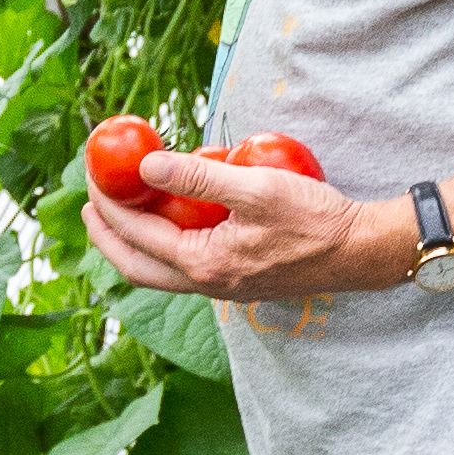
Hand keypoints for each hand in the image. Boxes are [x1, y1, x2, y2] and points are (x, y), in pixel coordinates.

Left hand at [83, 148, 412, 301]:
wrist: (363, 252)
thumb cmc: (317, 219)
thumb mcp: (257, 188)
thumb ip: (198, 179)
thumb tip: (145, 168)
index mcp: (205, 265)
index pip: (138, 235)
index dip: (109, 205)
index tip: (93, 177)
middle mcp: (208, 284)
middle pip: (136, 267)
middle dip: (107, 236)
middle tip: (90, 204)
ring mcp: (223, 286)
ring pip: (159, 271)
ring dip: (133, 242)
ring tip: (121, 211)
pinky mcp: (239, 280)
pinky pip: (185, 266)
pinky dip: (164, 244)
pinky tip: (172, 219)